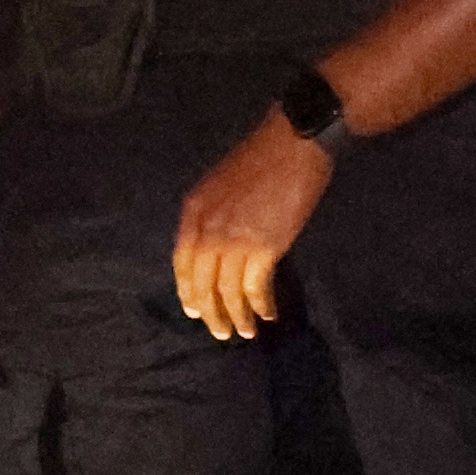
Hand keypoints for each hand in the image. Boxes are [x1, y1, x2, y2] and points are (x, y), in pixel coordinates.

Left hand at [172, 117, 336, 338]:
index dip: (188, 291)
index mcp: (193, 212)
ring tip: (244, 332)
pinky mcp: (264, 248)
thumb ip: (211, 217)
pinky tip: (267, 314)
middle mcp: (207, 230)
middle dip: (210, 313)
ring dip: (236, 316)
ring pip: (227, 292)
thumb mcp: (219, 186)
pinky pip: (255, 288)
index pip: (182, 264)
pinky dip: (260, 305)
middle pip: (201, 284)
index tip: (194, 311)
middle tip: (220, 332)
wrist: (293, 142)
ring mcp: (234, 240)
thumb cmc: (260, 158)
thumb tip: (216, 250)